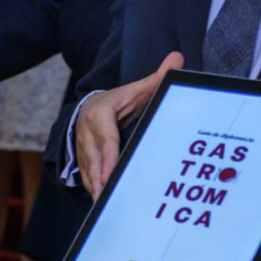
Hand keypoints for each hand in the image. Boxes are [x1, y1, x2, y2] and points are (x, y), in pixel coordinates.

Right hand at [74, 51, 183, 196]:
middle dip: (99, 177)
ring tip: (103, 202)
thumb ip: (157, 77)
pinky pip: (86, 174)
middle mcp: (87, 131)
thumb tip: (178, 58)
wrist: (91, 106)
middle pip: (94, 157)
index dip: (108, 156)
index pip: (105, 137)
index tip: (110, 173)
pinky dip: (92, 186)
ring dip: (95, 185)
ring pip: (88, 168)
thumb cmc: (119, 100)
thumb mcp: (137, 89)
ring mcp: (82, 145)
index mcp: (100, 114)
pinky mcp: (82, 157)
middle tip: (107, 193)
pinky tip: (100, 199)